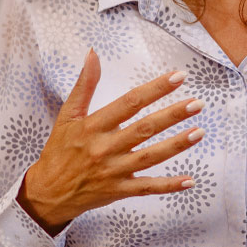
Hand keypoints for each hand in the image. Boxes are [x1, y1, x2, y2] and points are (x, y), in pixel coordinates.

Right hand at [16, 49, 203, 233]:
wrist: (47, 192)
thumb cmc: (59, 151)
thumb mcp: (67, 116)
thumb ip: (84, 85)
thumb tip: (93, 54)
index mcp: (94, 126)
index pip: (129, 103)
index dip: (155, 89)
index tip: (178, 77)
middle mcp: (105, 148)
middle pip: (144, 128)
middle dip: (172, 115)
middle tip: (196, 104)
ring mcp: (113, 171)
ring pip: (150, 157)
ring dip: (176, 145)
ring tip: (199, 132)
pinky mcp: (119, 190)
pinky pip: (147, 188)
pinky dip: (168, 186)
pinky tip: (190, 180)